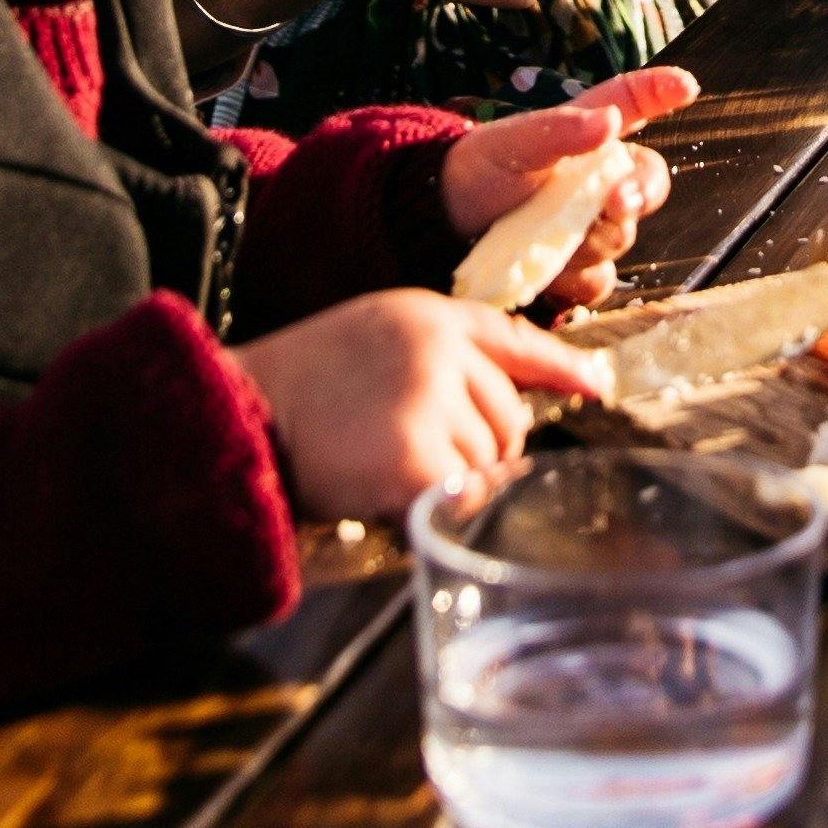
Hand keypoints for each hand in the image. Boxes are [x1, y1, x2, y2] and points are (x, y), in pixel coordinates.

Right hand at [234, 291, 607, 521]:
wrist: (231, 415)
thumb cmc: (295, 391)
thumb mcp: (371, 344)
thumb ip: (438, 361)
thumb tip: (512, 407)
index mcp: (427, 316)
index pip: (515, 338)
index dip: (561, 366)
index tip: (595, 386)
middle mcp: (438, 350)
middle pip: (509, 417)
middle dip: (476, 448)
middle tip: (405, 453)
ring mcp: (428, 401)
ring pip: (487, 463)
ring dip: (448, 481)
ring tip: (381, 466)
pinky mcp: (414, 457)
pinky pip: (459, 500)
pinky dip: (434, 511)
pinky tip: (387, 495)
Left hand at [444, 71, 689, 312]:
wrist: (440, 230)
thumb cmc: (477, 173)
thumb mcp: (508, 144)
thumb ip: (558, 131)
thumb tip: (609, 121)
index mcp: (586, 135)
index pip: (633, 104)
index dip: (661, 92)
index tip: (685, 84)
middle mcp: (598, 180)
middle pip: (646, 187)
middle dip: (636, 195)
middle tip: (616, 201)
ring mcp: (591, 227)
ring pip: (621, 239)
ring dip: (587, 241)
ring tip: (541, 236)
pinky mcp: (578, 272)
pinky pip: (599, 281)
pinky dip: (573, 278)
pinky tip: (546, 270)